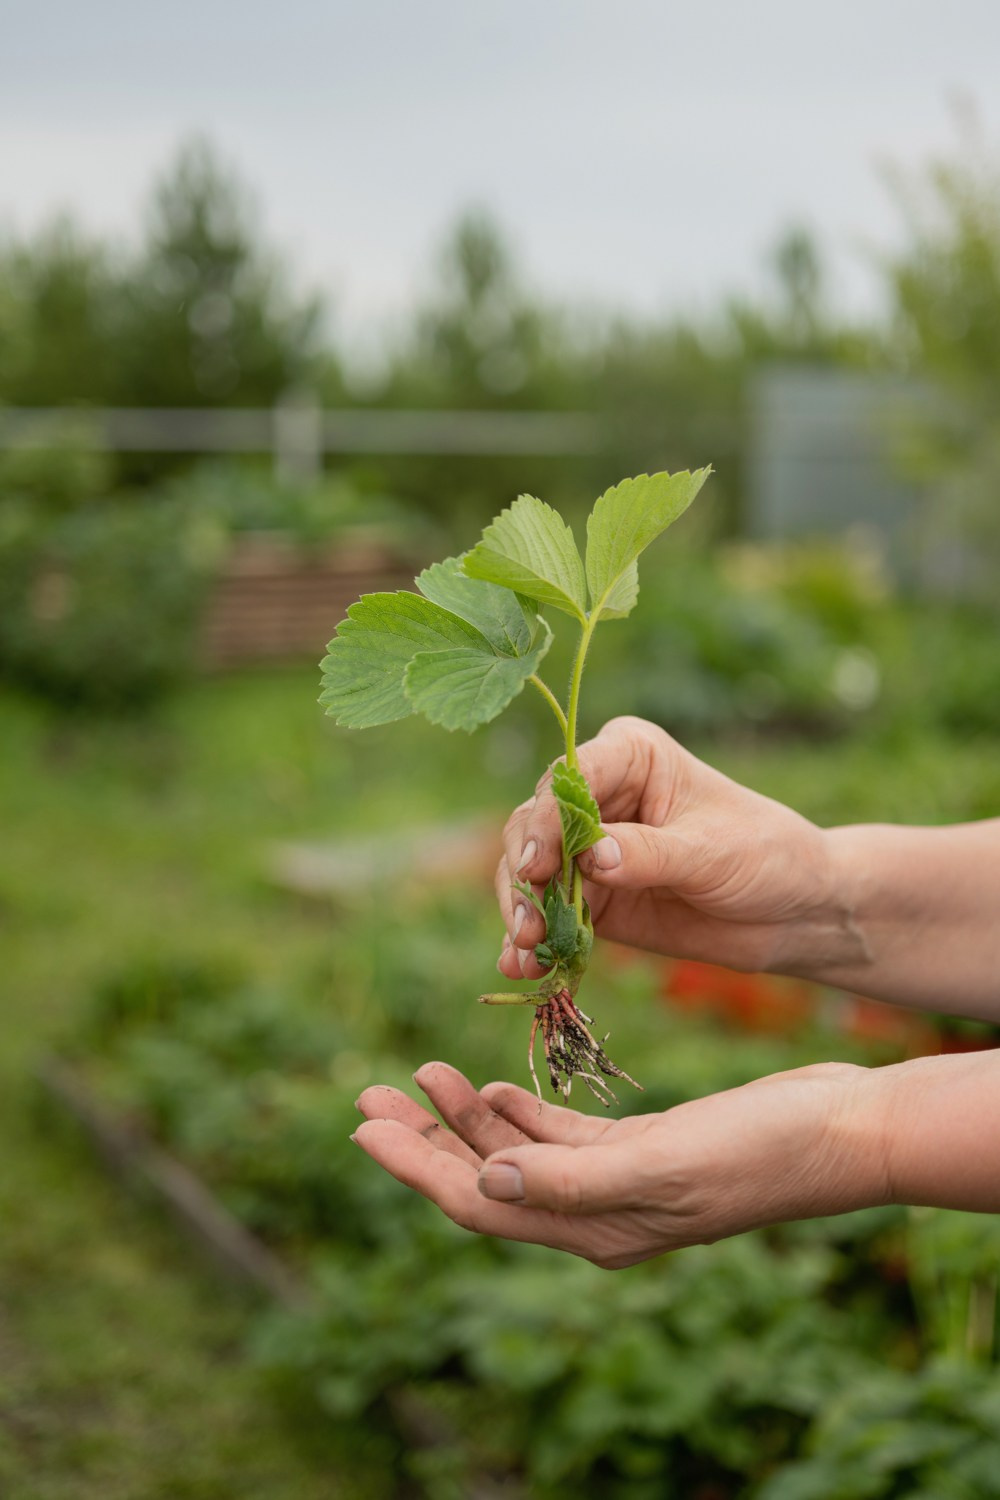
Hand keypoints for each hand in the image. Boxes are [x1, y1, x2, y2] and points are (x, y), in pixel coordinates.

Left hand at [354, 1059, 888, 1267]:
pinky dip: (517, 1114)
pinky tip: (490, 1089)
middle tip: (366, 1096)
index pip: (477, 1203)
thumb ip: (569, 1180)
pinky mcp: (638, 1146)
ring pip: (514, 1153)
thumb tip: (481, 1185)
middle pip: (481, 1180)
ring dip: (464, 1116)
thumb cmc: (756, 1151)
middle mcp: (592, 1214)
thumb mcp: (660, 1165)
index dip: (415, 1167)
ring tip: (417, 1076)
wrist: (835, 1130)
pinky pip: (557, 1138)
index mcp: (591, 1229)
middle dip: (421, 1140)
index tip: (363, 1129)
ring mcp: (614, 1181)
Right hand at [496, 715, 858, 983]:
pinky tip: (520, 968)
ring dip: (520, 910)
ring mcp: (588, 849)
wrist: (793, 912)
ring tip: (524, 952)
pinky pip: (548, 914)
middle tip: (528, 922)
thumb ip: (650, 854)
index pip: (570, 778)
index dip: (546, 819)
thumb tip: (590, 859)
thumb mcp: (712, 853)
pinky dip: (530, 941)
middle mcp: (599, 795)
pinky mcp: (591, 897)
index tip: (538, 865)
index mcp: (630, 756)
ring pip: (529, 870)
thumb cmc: (764, 856)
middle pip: (534, 823)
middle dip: (523, 872)